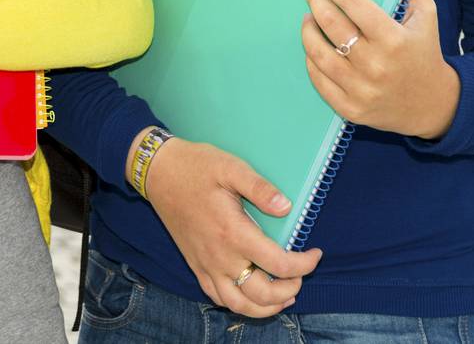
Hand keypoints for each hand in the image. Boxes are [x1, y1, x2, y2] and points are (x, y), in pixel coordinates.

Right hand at [135, 133, 322, 316]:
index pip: (278, 264)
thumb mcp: (231, 167)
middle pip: (262, 293)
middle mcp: (220, 256)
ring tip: (284, 296)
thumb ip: (260, 188)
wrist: (158, 172)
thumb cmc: (196, 166)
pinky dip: (239, 304)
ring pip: (239, 304)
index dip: (303, 265)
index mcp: (233, 233)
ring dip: (266, 307)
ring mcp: (205, 265)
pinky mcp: (195, 265)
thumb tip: (287, 207)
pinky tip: (251, 294)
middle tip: (301, 275)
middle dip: (289, 289)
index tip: (315, 253)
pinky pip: (218, 297)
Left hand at [300, 0, 459, 139]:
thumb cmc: (425, 52)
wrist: (433, 105)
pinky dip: (311, 60)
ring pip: (319, 53)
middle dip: (316, 3)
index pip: (354, 4)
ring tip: (308, 17)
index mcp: (395, 39)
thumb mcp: (426, 14)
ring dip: (308, 30)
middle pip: (332, 26)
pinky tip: (312, 46)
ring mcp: (362, 89)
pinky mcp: (351, 109)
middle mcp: (376, 65)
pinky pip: (319, 80)